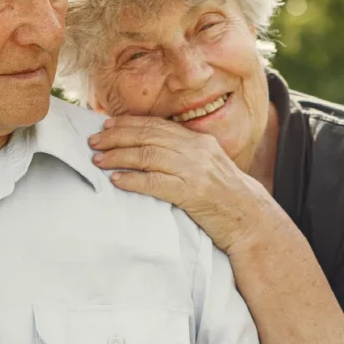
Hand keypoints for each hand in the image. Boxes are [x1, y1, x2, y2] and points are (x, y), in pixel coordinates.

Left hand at [88, 116, 275, 253]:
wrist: (250, 219)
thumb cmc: (225, 196)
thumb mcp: (208, 166)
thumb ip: (184, 154)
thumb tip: (151, 149)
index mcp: (199, 140)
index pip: (157, 125)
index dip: (128, 123)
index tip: (106, 125)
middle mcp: (196, 151)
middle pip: (148, 136)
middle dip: (116, 137)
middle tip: (94, 141)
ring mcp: (195, 171)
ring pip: (148, 156)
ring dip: (118, 157)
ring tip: (98, 160)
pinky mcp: (192, 194)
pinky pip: (155, 183)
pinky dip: (133, 180)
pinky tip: (116, 180)